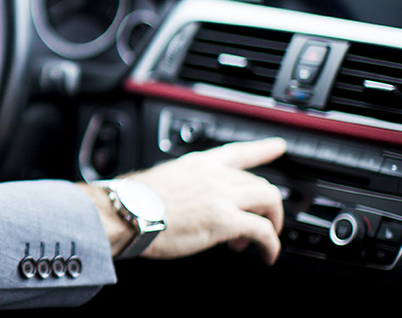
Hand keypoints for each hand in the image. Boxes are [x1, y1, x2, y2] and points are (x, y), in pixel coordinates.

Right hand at [82, 138, 287, 264]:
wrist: (124, 213)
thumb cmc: (131, 202)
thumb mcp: (161, 182)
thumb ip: (180, 187)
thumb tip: (180, 202)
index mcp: (197, 164)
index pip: (238, 152)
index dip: (262, 149)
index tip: (278, 146)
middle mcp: (214, 175)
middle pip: (259, 183)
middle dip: (266, 204)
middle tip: (260, 221)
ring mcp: (222, 196)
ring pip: (269, 201)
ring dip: (272, 221)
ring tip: (264, 240)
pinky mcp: (226, 220)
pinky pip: (263, 231)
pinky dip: (271, 244)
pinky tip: (268, 254)